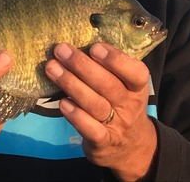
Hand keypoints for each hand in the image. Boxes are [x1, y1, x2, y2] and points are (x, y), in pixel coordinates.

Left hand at [45, 43, 156, 180]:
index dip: (116, 60)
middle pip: (108, 85)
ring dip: (71, 84)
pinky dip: (75, 115)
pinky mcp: (103, 143)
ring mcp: (117, 125)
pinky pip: (90, 129)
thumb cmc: (120, 104)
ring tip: (52, 68)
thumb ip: (109, 68)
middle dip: (82, 65)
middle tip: (61, 50)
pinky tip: (62, 102)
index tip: (94, 47)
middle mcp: (129, 106)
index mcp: (137, 88)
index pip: (136, 73)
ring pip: (95, 104)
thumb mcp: (125, 86)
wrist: (130, 147)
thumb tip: (79, 42)